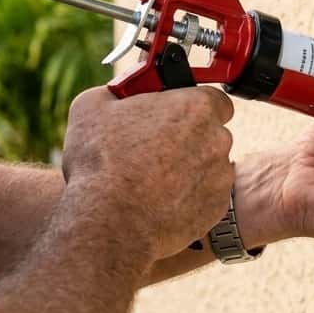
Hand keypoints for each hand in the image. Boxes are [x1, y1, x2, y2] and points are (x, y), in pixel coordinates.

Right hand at [61, 86, 234, 260]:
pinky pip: (207, 195)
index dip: (193, 106)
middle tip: (156, 145)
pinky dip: (190, 196)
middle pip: (212, 133)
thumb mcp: (92, 106)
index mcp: (196, 107)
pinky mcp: (217, 208)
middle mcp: (218, 140)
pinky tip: (160, 200)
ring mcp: (221, 177)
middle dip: (190, 137)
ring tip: (153, 178)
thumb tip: (122, 89)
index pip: (214, 99)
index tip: (174, 113)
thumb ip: (119, 89)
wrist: (110, 223)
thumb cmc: (101, 164)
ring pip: (210, 165)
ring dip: (190, 168)